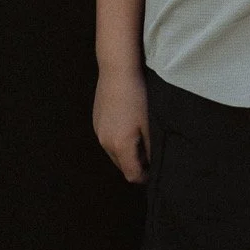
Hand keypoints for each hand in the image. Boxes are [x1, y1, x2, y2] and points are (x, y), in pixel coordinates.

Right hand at [94, 64, 150, 182]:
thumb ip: (151, 147)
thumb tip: (153, 162)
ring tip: (140, 139)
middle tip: (150, 156)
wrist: (117, 72)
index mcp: (120, 146)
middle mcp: (106, 143)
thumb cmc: (137, 96)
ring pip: (114, 153)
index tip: (154, 172)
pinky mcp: (96, 123)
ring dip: (126, 153)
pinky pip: (107, 141)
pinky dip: (118, 141)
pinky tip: (128, 126)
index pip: (131, 175)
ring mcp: (98, 133)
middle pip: (121, 166)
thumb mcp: (149, 123)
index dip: (144, 177)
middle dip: (135, 165)